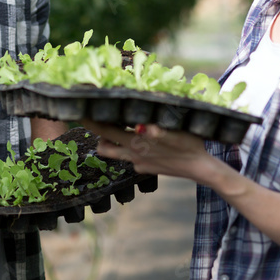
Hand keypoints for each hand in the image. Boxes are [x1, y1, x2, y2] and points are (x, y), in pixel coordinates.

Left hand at [82, 120, 215, 180]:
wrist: (200, 168)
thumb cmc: (189, 146)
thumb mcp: (177, 135)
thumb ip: (160, 131)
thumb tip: (144, 127)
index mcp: (136, 144)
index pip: (105, 131)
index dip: (91, 121)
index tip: (79, 111)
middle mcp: (132, 154)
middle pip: (104, 143)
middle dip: (95, 129)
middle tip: (88, 114)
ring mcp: (137, 163)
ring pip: (113, 153)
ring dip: (109, 141)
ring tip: (113, 126)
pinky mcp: (144, 168)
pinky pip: (129, 157)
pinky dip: (127, 148)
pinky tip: (137, 138)